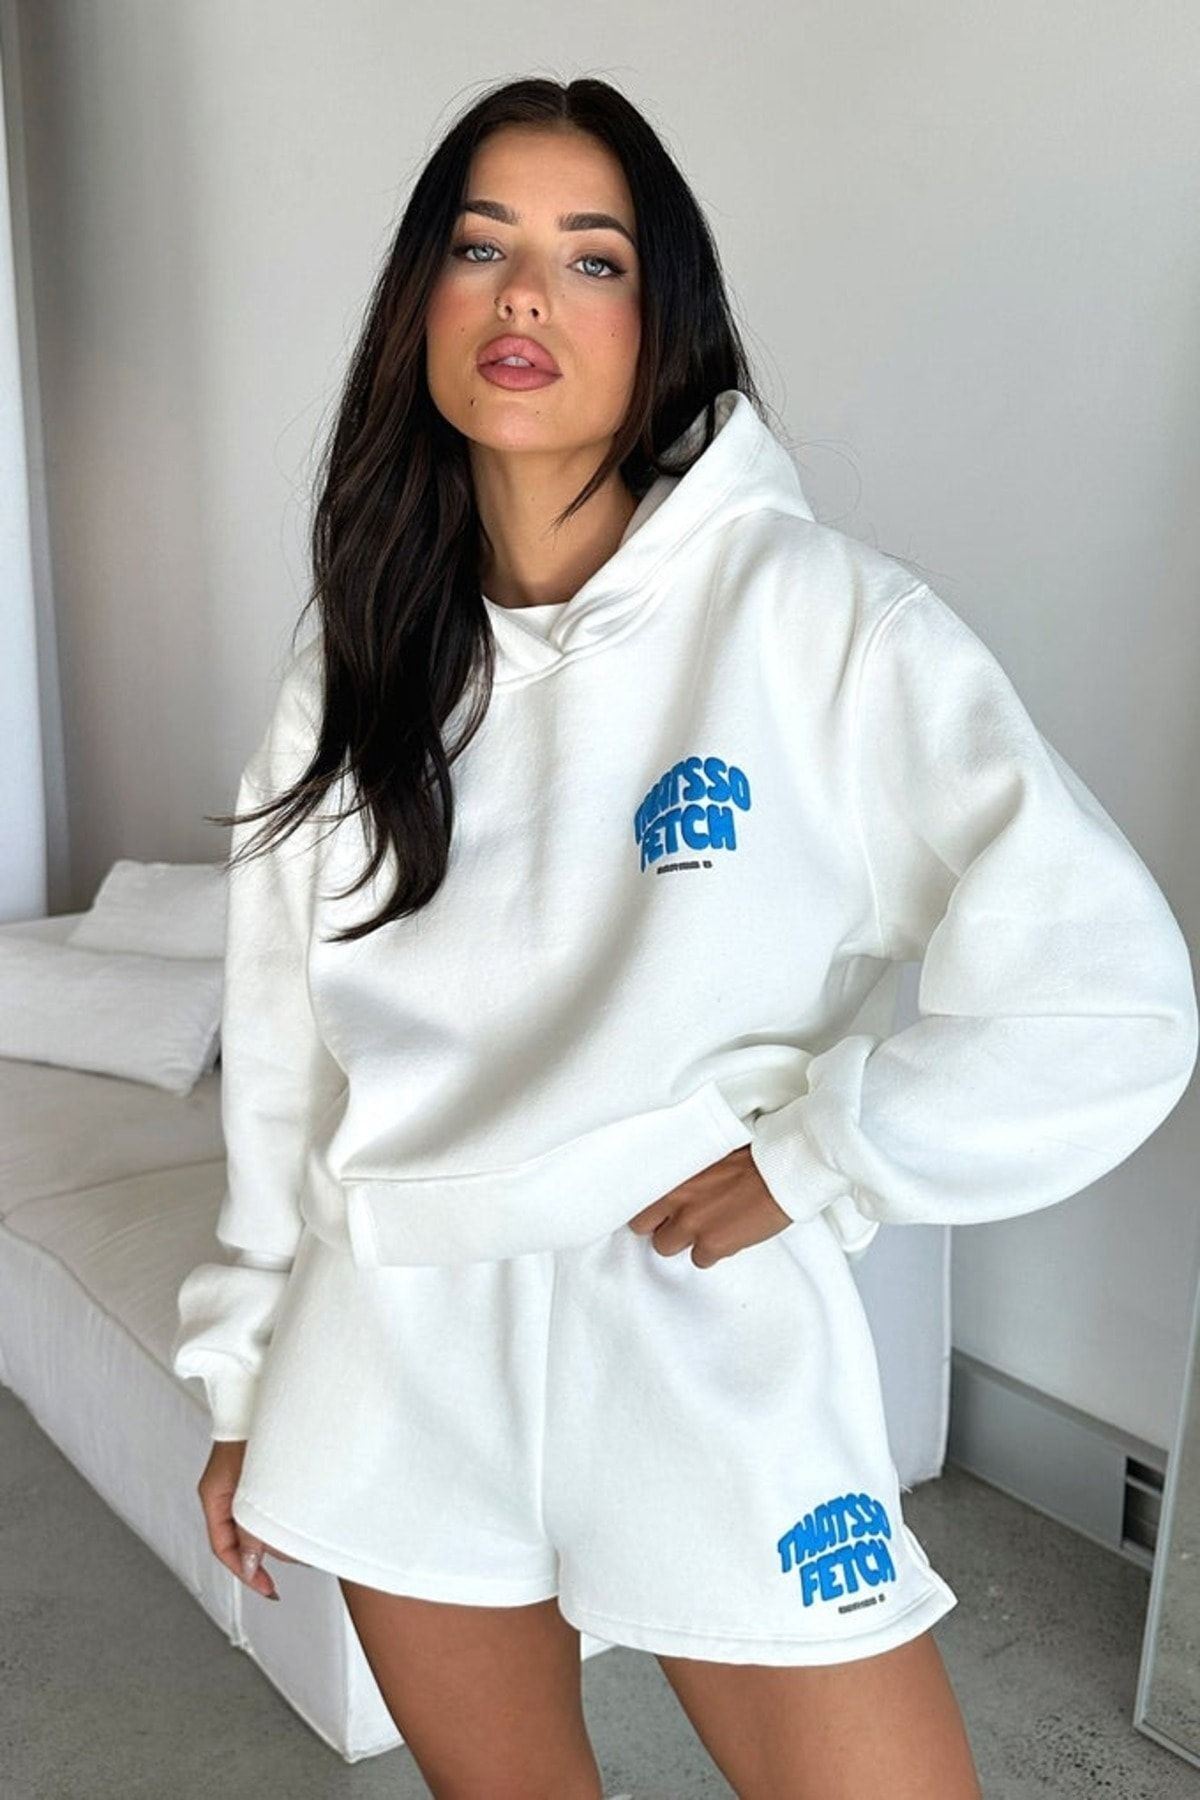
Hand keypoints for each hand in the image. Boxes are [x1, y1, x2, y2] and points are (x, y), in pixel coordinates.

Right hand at [197, 1440, 306, 1601]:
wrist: (257, 1394)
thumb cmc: (253, 1428)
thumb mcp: (248, 1485)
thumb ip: (248, 1525)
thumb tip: (250, 1562)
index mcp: (214, 1496)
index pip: (223, 1547)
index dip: (245, 1572)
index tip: (267, 1588)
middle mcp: (224, 1493)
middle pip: (242, 1539)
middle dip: (268, 1554)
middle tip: (296, 1560)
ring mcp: (239, 1484)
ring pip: (256, 1523)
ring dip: (277, 1534)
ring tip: (304, 1540)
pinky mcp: (257, 1476)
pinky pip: (265, 1507)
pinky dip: (280, 1518)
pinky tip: (299, 1519)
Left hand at [627, 1144, 793, 1268]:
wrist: (782, 1170)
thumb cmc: (752, 1156)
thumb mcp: (707, 1152)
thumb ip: (685, 1173)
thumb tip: (676, 1185)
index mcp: (671, 1172)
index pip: (635, 1197)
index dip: (647, 1206)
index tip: (655, 1209)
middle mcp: (675, 1199)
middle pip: (641, 1227)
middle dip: (658, 1225)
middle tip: (678, 1221)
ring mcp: (691, 1224)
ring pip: (665, 1247)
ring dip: (683, 1240)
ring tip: (706, 1227)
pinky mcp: (712, 1245)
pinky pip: (699, 1260)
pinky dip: (712, 1252)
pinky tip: (727, 1235)